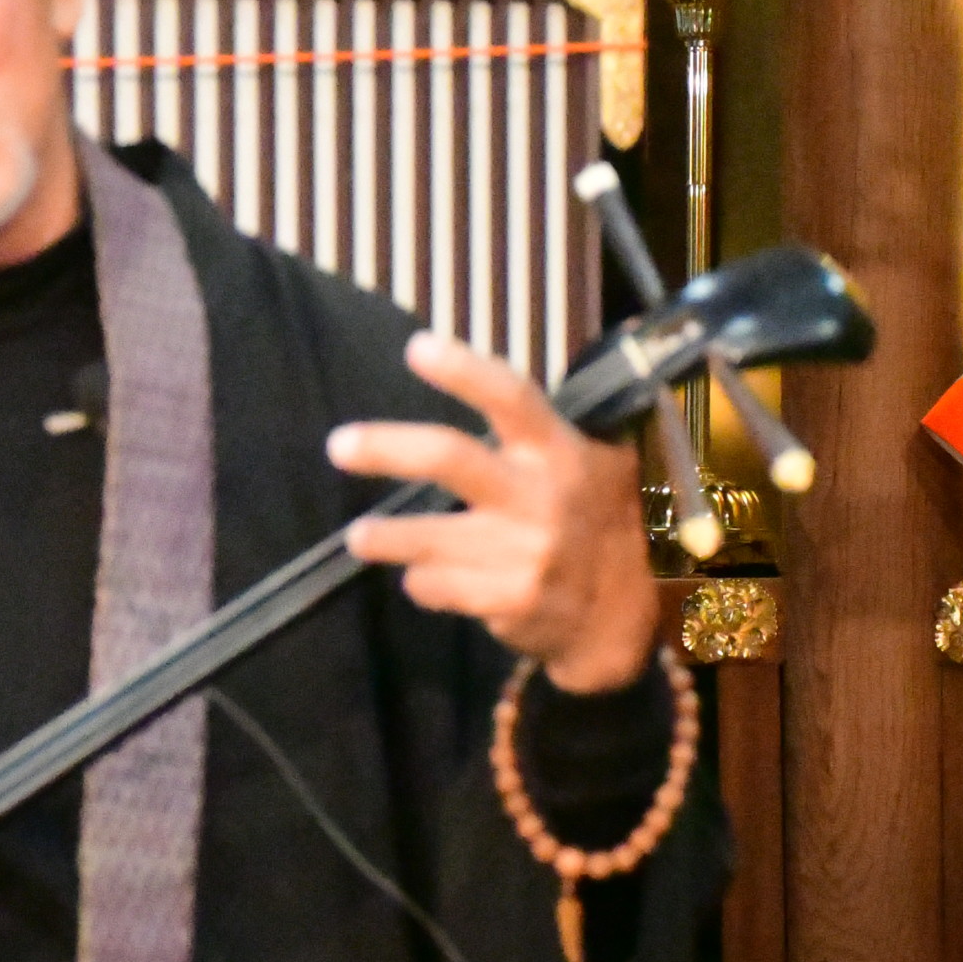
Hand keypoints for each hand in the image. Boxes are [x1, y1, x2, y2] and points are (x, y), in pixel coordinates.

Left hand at [326, 329, 659, 693]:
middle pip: (450, 459)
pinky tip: (421, 577)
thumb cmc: (593, 520)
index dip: (464, 370)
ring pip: (430, 537)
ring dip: (386, 537)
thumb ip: (539, 433)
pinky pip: (439, 587)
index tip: (416, 348)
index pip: (510, 397)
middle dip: (386, 448)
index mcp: (560, 451)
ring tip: (359, 537)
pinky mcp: (511, 601)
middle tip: (339, 445)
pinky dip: (422, 582)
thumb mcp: (591, 464)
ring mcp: (526, 552)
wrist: (623, 613)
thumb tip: (471, 384)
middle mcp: (541, 497)